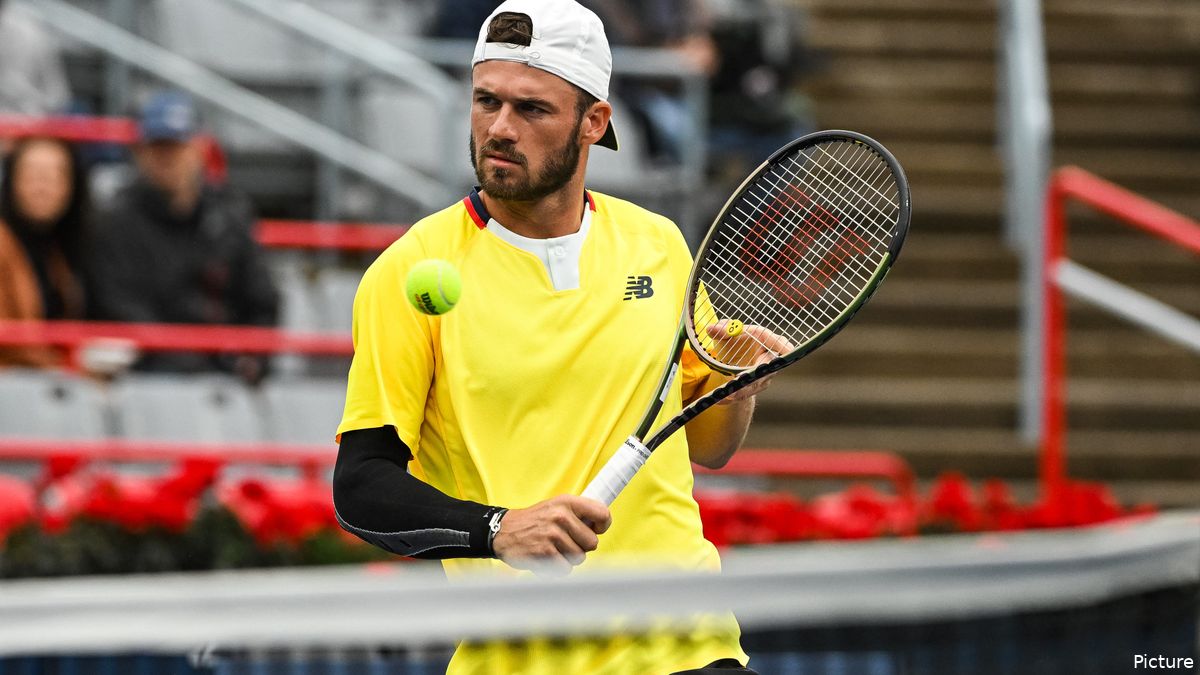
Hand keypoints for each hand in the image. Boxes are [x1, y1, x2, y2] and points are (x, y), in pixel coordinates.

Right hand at [492, 495, 610, 575]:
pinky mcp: (545, 553)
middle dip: (581, 546)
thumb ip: (578, 513)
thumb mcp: (555, 506)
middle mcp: (561, 516)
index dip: (602, 526)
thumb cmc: (535, 521)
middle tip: (565, 542)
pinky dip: (557, 569)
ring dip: (568, 559)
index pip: (602, 514)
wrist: (503, 531)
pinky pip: (566, 569)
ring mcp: (552, 535)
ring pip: (579, 558)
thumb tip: (601, 525)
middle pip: (592, 543)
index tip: (595, 530)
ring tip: (553, 549)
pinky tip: (547, 559)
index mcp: (567, 502)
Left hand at [704, 320, 794, 402]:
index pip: (779, 343)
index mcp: (766, 339)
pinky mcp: (756, 387)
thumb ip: (721, 329)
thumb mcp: (726, 333)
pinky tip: (720, 400)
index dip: (783, 347)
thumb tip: (711, 328)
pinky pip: (745, 394)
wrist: (732, 357)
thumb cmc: (734, 340)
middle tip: (739, 381)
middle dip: (754, 377)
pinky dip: (732, 398)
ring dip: (741, 391)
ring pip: (755, 385)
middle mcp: (770, 358)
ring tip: (727, 395)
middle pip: (767, 369)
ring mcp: (765, 375)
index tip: (786, 351)